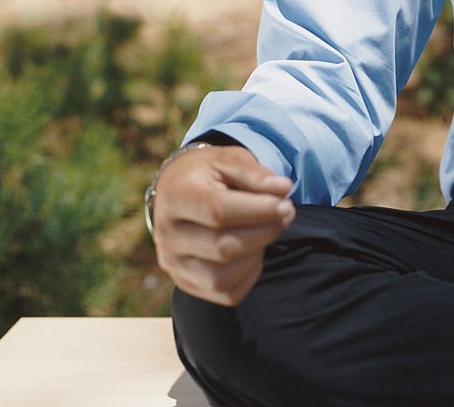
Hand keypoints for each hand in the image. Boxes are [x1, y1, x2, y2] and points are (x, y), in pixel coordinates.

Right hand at [152, 144, 295, 306]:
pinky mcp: (184, 282)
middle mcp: (166, 234)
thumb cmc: (209, 174)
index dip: (259, 211)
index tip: (286, 204)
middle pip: (223, 248)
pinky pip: (227, 294)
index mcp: (177, 195)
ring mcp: (172, 262)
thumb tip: (283, 190)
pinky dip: (250, 274)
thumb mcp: (229, 159)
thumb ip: (255, 174)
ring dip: (257, 255)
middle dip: (264, 232)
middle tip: (286, 213)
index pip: (218, 212)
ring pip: (223, 278)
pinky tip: (254, 250)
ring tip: (268, 230)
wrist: (178, 191)